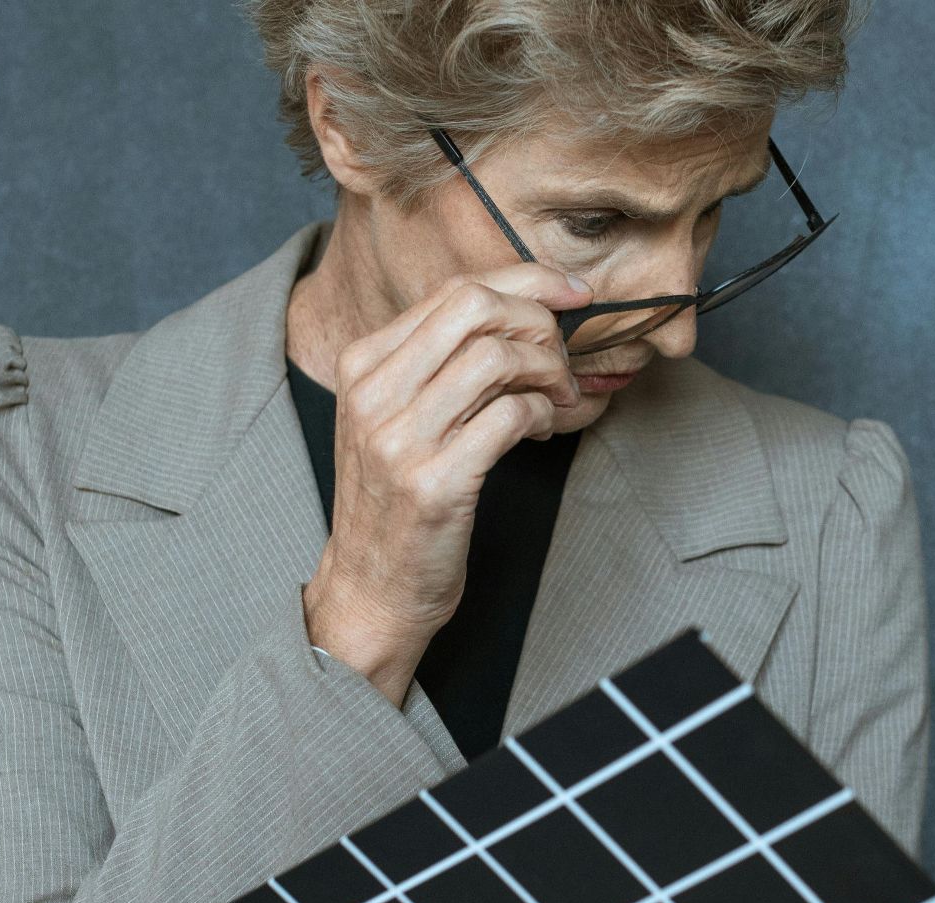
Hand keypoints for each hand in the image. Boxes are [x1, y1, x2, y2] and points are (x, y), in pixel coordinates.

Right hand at [301, 264, 590, 705]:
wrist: (373, 588)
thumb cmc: (397, 500)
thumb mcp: (396, 417)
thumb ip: (438, 361)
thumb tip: (520, 306)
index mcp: (362, 363)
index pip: (455, 289)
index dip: (528, 281)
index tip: (572, 295)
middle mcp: (373, 393)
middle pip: (475, 306)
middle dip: (540, 321)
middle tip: (563, 358)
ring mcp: (399, 438)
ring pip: (497, 356)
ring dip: (548, 371)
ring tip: (558, 398)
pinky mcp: (435, 482)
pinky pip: (511, 415)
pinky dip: (543, 414)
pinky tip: (543, 429)